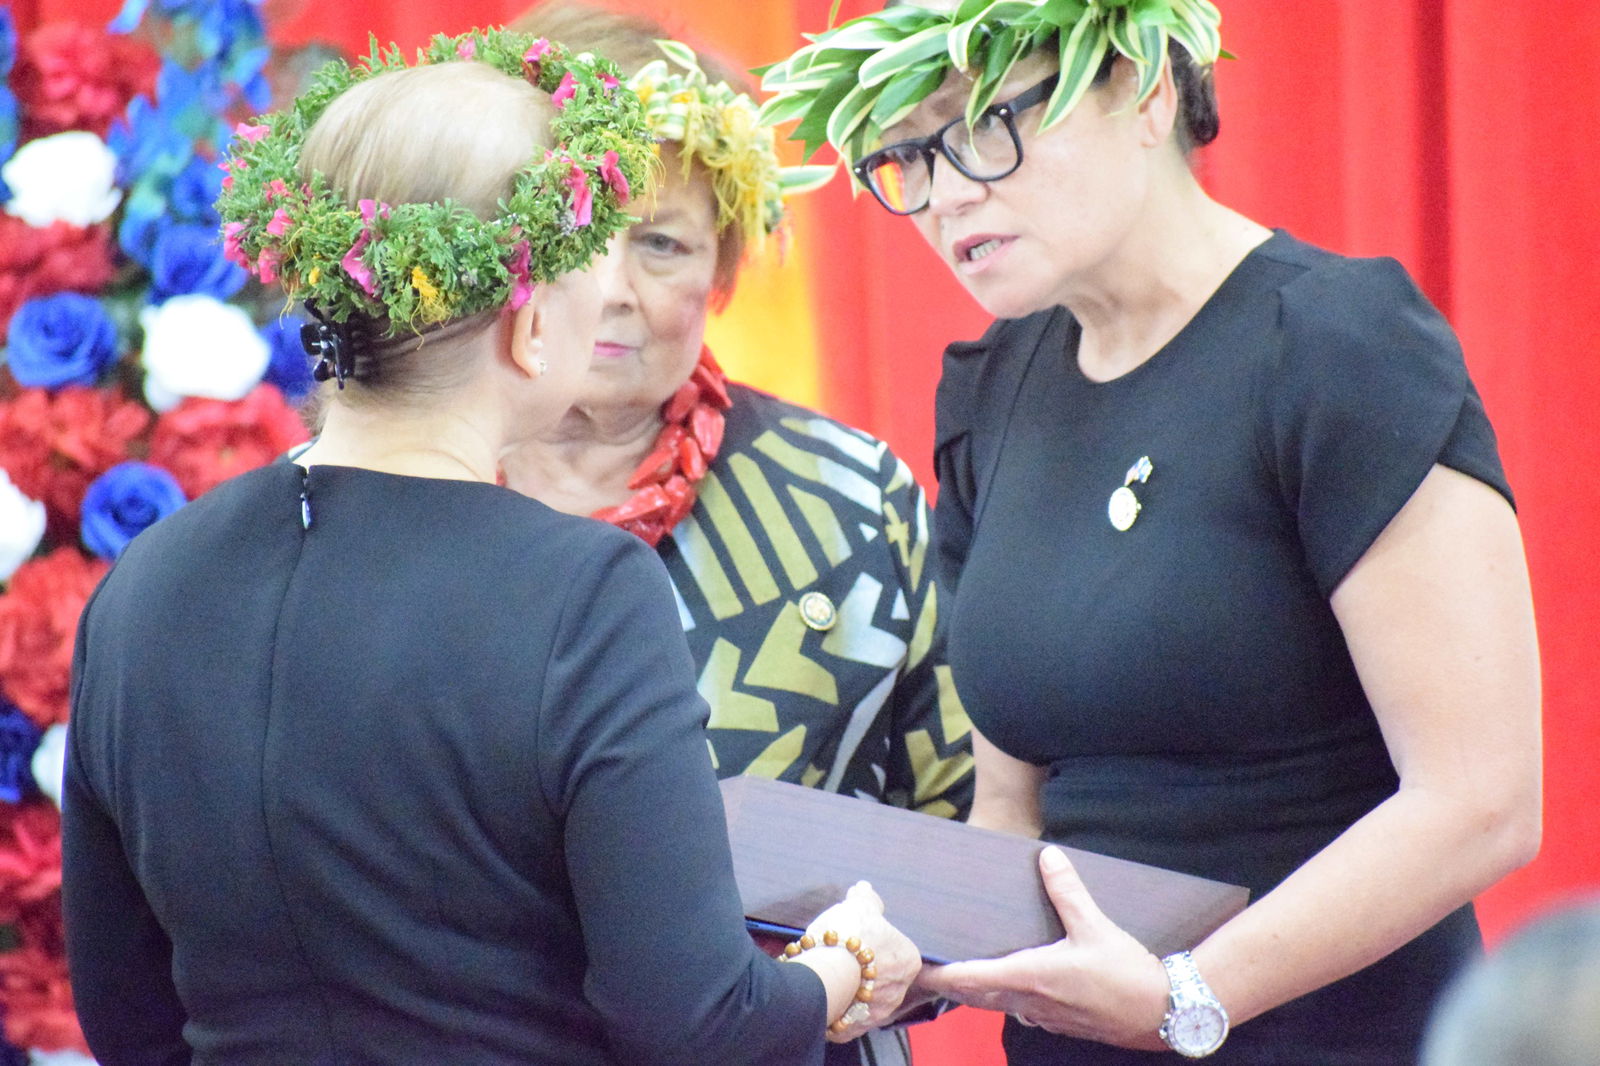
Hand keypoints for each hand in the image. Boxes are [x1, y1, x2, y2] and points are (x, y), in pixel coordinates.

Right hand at [805, 882, 921, 1042]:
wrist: (826, 973)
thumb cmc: (850, 936)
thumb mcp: (860, 906)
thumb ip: (867, 898)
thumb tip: (865, 888)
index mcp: (909, 961)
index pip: (897, 951)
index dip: (877, 943)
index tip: (859, 939)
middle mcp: (898, 991)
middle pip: (882, 978)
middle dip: (865, 970)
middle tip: (843, 956)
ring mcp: (876, 1014)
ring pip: (864, 1000)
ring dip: (851, 990)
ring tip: (829, 975)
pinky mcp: (853, 1029)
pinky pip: (845, 1017)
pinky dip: (836, 1008)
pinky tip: (823, 995)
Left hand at [917, 846, 1169, 1049]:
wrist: (1164, 1013)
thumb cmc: (1128, 975)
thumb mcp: (1096, 927)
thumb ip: (1068, 891)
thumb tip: (1047, 856)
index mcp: (1031, 976)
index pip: (971, 978)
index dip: (941, 975)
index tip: (916, 969)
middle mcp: (1030, 1001)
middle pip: (976, 995)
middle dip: (950, 984)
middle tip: (926, 970)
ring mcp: (1044, 1016)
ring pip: (997, 1004)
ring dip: (975, 992)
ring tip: (958, 973)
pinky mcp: (1059, 1021)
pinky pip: (1020, 1009)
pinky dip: (1003, 996)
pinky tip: (1009, 983)